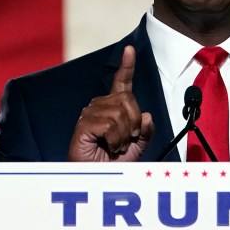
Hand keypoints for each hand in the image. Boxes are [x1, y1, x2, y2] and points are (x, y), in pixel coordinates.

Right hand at [67, 45, 154, 161]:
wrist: (98, 179)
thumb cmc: (114, 164)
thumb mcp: (138, 147)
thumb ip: (146, 131)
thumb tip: (147, 115)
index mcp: (114, 107)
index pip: (121, 82)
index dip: (127, 66)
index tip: (130, 50)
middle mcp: (100, 105)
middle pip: (127, 99)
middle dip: (134, 123)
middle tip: (126, 141)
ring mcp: (90, 113)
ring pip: (120, 112)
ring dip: (124, 135)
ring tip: (116, 146)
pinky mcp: (83, 124)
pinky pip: (110, 123)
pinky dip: (115, 139)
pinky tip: (108, 147)